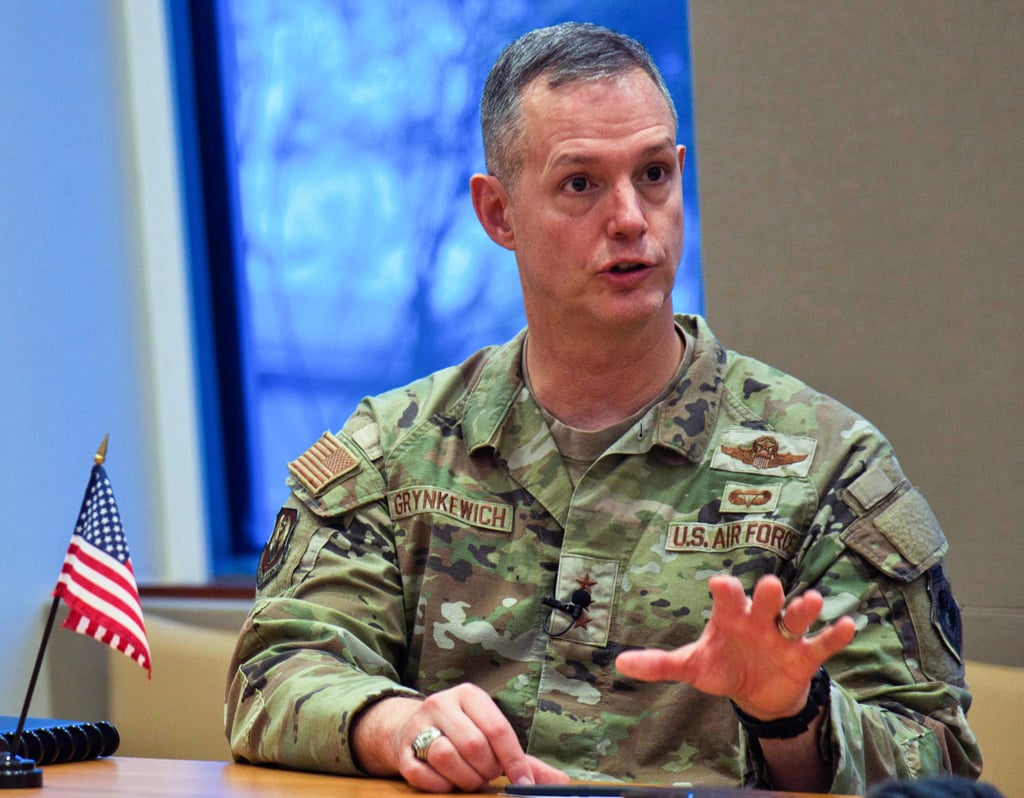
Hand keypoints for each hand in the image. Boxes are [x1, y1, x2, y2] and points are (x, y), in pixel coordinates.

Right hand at [352, 684, 569, 792]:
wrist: (408, 729)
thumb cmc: (461, 734)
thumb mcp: (490, 737)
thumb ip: (524, 760)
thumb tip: (562, 783)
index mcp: (469, 695)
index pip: (497, 728)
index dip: (514, 760)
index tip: (523, 783)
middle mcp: (442, 703)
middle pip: (474, 744)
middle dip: (487, 770)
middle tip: (487, 776)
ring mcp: (419, 725)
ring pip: (446, 756)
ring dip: (464, 779)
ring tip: (469, 780)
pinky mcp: (402, 749)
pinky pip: (422, 773)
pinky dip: (440, 786)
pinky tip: (447, 783)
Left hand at [615, 574, 855, 719]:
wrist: (757, 691)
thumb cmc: (723, 666)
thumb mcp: (692, 666)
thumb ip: (659, 664)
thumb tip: (619, 664)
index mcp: (729, 617)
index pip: (726, 598)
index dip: (724, 591)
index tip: (719, 584)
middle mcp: (758, 620)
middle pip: (765, 601)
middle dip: (766, 595)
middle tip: (767, 587)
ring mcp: (784, 636)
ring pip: (796, 617)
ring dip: (804, 609)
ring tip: (811, 601)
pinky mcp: (805, 656)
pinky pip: (822, 644)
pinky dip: (835, 635)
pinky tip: (848, 625)